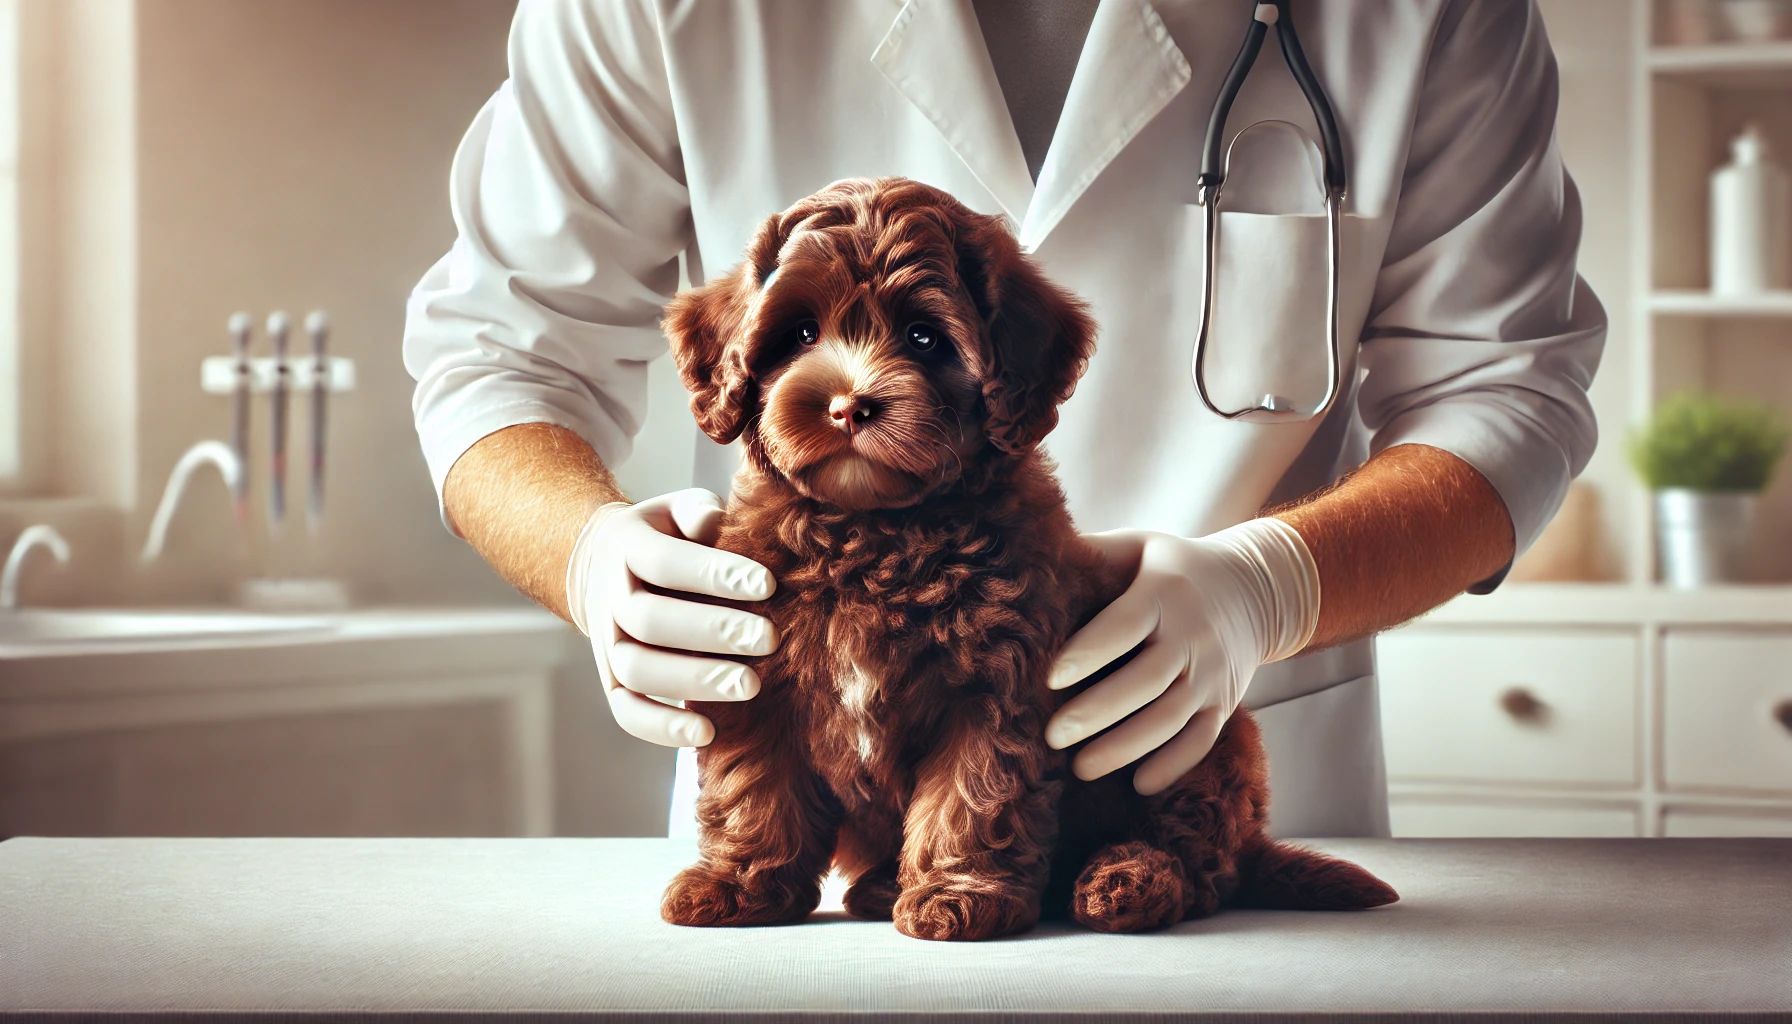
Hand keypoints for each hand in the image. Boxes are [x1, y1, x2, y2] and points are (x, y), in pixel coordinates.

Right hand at [565, 488, 776, 747]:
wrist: (604, 567)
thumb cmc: (665, 536)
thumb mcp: (677, 509)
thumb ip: (698, 511)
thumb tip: (715, 522)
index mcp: (627, 548)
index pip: (666, 562)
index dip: (713, 574)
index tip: (767, 584)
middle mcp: (611, 599)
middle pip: (651, 621)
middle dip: (712, 632)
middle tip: (768, 639)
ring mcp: (608, 645)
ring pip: (640, 670)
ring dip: (694, 681)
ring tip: (750, 686)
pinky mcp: (613, 682)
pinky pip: (628, 712)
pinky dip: (661, 728)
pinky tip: (707, 732)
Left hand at [1044, 519, 1319, 795]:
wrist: (1255, 588)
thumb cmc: (1173, 567)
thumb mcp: (1141, 547)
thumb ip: (1095, 554)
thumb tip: (1036, 557)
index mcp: (1164, 592)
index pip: (1124, 625)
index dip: (1089, 652)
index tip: (1050, 678)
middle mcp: (1192, 636)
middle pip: (1147, 681)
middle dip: (1098, 712)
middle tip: (1053, 735)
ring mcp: (1212, 674)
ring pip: (1171, 719)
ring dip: (1126, 748)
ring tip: (1081, 768)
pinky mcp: (1224, 703)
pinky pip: (1201, 740)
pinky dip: (1172, 765)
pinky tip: (1138, 784)